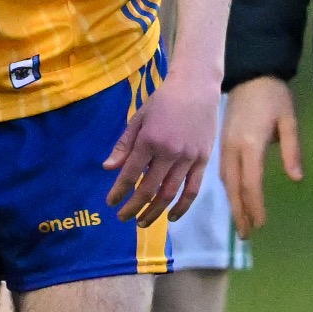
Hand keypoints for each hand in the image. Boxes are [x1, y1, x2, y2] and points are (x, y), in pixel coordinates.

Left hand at [104, 65, 219, 224]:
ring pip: (170, 193)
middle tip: (122, 218)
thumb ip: (124, 145)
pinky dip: (182, 206)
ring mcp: (189, 158)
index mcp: (149, 141)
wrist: (196, 89)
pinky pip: (193, 189)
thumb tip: (108, 169)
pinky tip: (171, 217)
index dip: (119, 192)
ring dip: (154, 212)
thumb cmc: (163, 102)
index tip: (110, 203)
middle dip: (133, 207)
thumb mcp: (138, 119)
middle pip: (149, 189)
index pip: (130, 174)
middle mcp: (169, 153)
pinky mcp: (203, 160)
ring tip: (142, 222)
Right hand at [220, 74, 302, 236]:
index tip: (261, 225)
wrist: (249, 75)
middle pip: (233, 187)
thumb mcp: (288, 120)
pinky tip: (234, 197)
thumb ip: (291, 149)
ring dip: (233, 203)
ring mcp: (223, 146)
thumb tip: (296, 178)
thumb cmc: (272, 97)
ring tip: (240, 222)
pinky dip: (228, 189)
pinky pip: (222, 172)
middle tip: (246, 235)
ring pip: (225, 181)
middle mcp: (231, 149)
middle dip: (239, 212)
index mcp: (249, 144)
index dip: (255, 206)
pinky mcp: (221, 143)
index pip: (251, 183)